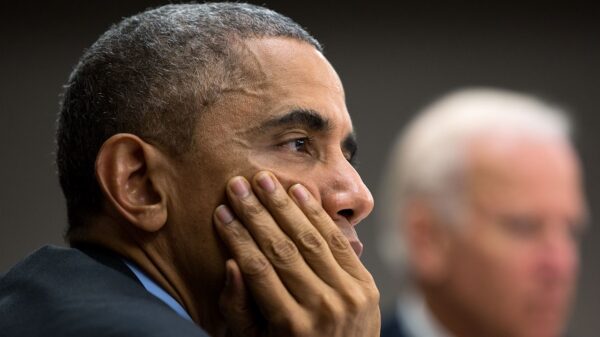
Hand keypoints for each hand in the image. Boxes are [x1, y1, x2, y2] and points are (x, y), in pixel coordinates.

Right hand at [213, 171, 379, 336]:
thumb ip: (239, 308)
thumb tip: (232, 264)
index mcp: (290, 326)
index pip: (257, 269)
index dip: (237, 237)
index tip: (221, 212)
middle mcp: (321, 308)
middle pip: (282, 248)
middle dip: (256, 213)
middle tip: (237, 185)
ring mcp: (348, 295)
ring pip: (310, 239)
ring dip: (284, 205)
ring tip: (264, 180)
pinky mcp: (366, 285)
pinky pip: (338, 242)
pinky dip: (318, 215)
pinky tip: (298, 192)